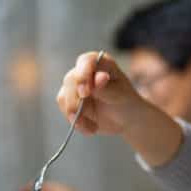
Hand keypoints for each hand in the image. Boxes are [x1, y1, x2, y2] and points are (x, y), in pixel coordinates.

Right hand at [56, 51, 184, 166]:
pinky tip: (91, 129)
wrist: (125, 118)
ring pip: (64, 96)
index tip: (85, 92)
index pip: (86, 61)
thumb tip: (98, 78)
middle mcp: (85, 71)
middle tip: (84, 114)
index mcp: (100, 63)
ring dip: (76, 115)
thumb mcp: (120, 95)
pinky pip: (65, 110)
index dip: (83, 74)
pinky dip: (77, 122)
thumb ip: (107, 88)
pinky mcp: (70, 100)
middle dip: (76, 99)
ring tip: (93, 128)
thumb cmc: (126, 101)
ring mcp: (75, 85)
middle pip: (71, 80)